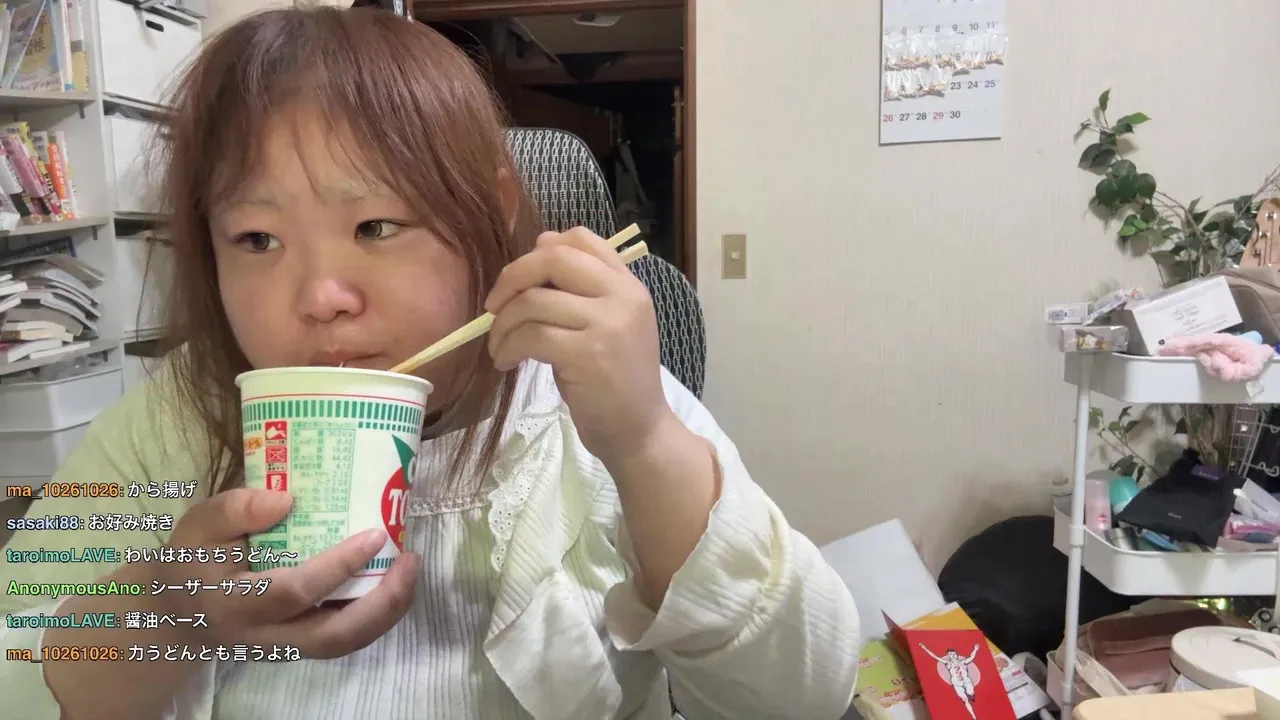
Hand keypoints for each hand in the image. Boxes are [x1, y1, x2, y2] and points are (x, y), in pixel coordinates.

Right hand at [157, 488, 417, 657]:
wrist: (178, 612)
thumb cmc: (192, 561)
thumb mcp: (197, 526)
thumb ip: (234, 509)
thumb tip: (286, 498)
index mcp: (234, 604)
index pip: (293, 592)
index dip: (338, 566)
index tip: (375, 534)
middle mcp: (264, 636)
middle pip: (331, 637)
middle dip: (381, 603)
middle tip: (410, 560)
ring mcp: (285, 647)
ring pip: (343, 644)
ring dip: (387, 612)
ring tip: (410, 568)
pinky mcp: (300, 644)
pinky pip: (344, 638)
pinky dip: (376, 613)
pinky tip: (394, 580)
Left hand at [485, 227, 673, 465]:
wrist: (639, 432)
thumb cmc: (615, 382)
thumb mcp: (607, 325)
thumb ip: (581, 289)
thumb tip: (538, 246)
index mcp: (628, 286)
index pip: (582, 239)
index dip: (542, 248)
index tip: (523, 278)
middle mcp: (622, 297)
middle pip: (554, 258)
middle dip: (512, 277)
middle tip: (494, 307)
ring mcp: (607, 325)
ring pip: (534, 301)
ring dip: (503, 324)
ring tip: (500, 347)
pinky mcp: (588, 355)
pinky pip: (531, 336)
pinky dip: (507, 348)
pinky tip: (506, 362)